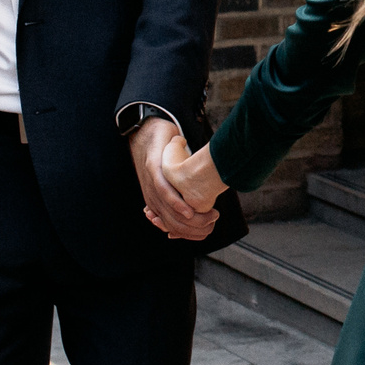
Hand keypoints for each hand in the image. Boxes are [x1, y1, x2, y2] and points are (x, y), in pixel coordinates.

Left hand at [130, 117, 219, 240]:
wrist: (151, 132)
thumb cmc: (167, 155)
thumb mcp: (175, 179)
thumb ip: (184, 192)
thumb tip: (204, 200)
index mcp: (156, 201)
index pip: (170, 226)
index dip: (187, 233)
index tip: (204, 232)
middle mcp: (152, 196)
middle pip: (171, 223)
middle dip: (193, 229)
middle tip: (213, 223)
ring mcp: (151, 184)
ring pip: (169, 212)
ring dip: (190, 219)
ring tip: (209, 217)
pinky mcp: (153, 170)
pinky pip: (164, 193)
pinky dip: (176, 203)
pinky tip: (188, 210)